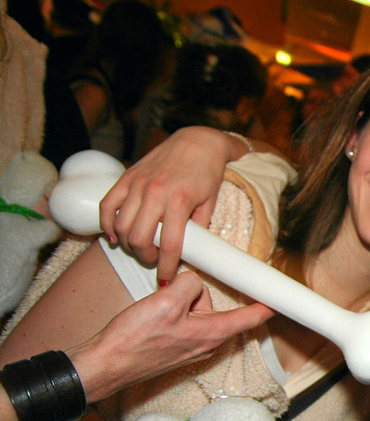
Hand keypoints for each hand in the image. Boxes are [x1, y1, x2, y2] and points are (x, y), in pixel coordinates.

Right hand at [69, 271, 273, 399]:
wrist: (105, 364)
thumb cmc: (132, 340)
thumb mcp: (166, 300)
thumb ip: (189, 285)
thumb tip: (193, 282)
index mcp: (211, 334)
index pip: (248, 318)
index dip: (266, 306)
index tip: (282, 300)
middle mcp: (206, 343)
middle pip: (215, 306)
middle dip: (196, 296)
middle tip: (171, 300)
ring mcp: (190, 346)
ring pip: (195, 310)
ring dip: (178, 303)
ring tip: (154, 315)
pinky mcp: (175, 346)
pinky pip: (181, 319)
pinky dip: (169, 313)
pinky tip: (151, 320)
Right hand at [99, 127, 235, 280]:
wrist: (197, 142)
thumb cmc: (207, 173)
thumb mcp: (211, 203)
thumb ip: (198, 228)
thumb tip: (189, 254)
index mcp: (179, 201)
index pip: (168, 245)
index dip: (165, 267)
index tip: (165, 278)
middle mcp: (155, 193)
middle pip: (138, 239)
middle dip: (145, 257)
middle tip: (154, 260)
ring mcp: (137, 184)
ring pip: (121, 226)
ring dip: (128, 244)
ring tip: (140, 248)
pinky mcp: (126, 177)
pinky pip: (107, 206)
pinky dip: (108, 224)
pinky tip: (116, 236)